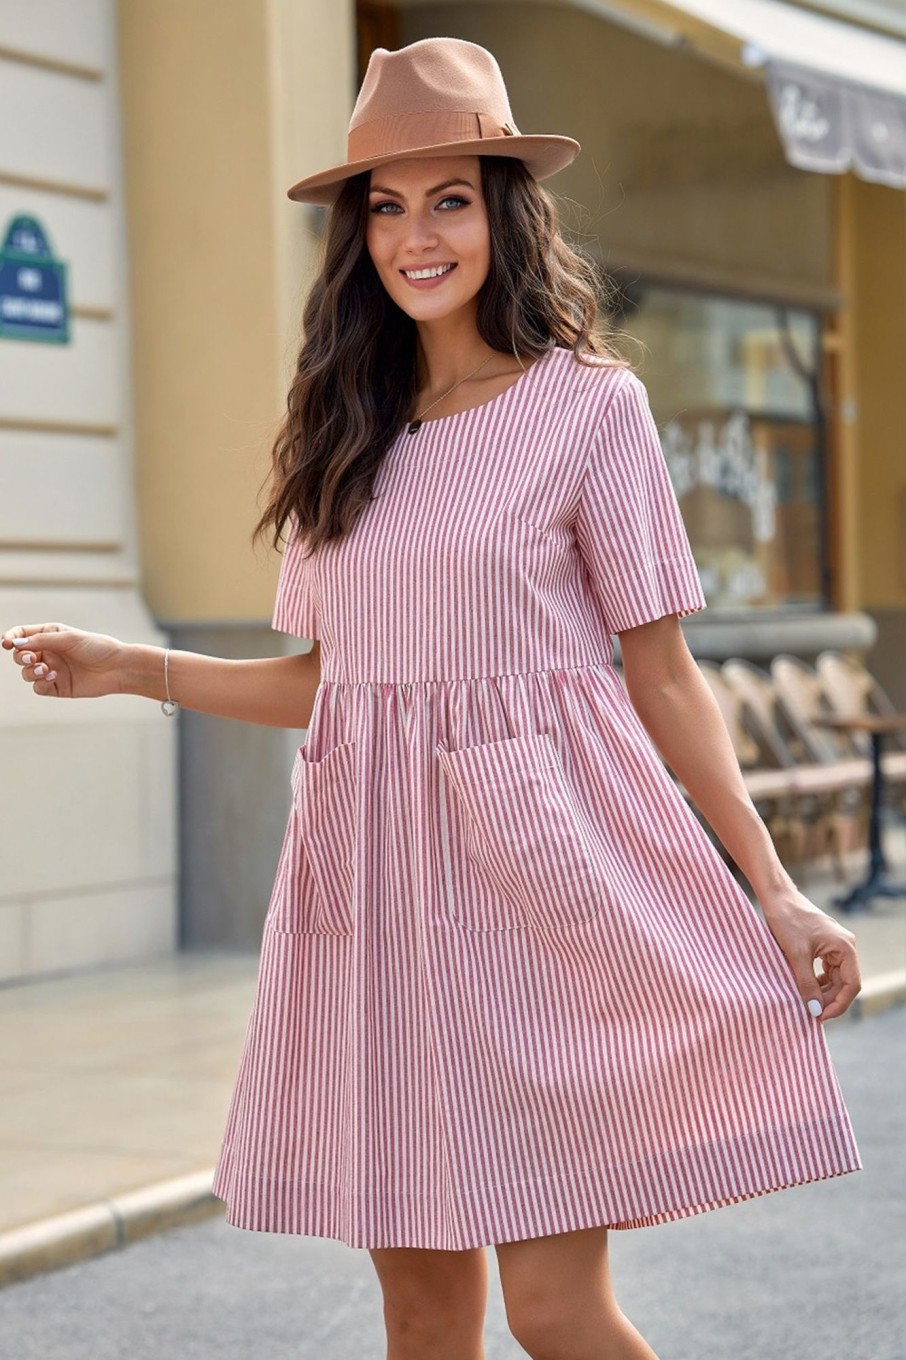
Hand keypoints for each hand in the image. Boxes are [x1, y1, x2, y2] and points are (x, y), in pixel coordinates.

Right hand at [2, 622, 129, 699]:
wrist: (117, 668)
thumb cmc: (97, 647)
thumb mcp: (69, 638)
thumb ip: (42, 641)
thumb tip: (16, 643)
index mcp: (50, 635)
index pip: (22, 635)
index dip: (11, 638)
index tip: (6, 643)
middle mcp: (48, 652)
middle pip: (20, 655)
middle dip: (20, 656)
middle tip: (30, 658)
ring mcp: (51, 670)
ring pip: (26, 672)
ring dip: (30, 671)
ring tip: (45, 669)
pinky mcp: (57, 686)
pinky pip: (38, 687)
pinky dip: (40, 682)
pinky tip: (53, 676)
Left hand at [758, 885, 860, 1021]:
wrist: (777, 897)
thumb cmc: (787, 920)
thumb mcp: (796, 955)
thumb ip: (807, 984)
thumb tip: (815, 1011)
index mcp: (845, 947)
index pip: (851, 985)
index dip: (838, 1004)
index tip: (821, 1017)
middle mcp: (845, 947)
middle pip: (844, 983)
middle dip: (829, 1000)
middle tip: (811, 1013)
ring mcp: (835, 946)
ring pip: (835, 978)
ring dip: (823, 992)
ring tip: (807, 1003)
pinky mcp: (824, 946)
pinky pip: (826, 970)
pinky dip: (818, 981)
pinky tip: (805, 988)